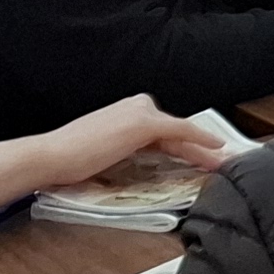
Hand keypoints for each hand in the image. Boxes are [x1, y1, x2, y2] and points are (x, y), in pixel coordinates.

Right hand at [0, 96, 226, 222]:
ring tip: (222, 162)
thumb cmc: (69, 160)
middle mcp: (136, 107)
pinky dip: (200, 138)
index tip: (202, 157)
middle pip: (174, 132)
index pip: (162, 133)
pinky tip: (216, 147)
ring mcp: (141, 113)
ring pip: (179, 133)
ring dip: (202, 149)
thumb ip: (125, 152)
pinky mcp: (144, 123)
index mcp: (126, 114)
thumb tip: (143, 165)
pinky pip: (180, 131)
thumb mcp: (104, 153)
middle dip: (198, 148)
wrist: (51, 156)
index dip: (185, 146)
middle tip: (220, 161)